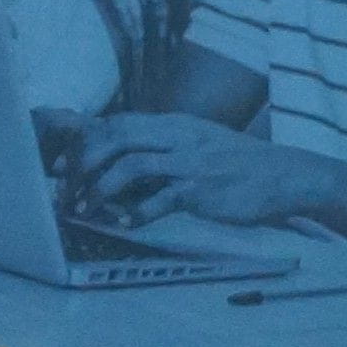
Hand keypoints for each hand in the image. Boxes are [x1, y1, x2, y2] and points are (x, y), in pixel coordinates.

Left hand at [65, 112, 330, 228]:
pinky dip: (135, 213)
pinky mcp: (202, 189)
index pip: (116, 122)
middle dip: (81, 163)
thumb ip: (158, 149)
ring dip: (99, 190)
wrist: (287, 175)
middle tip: (65, 189)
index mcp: (173, 124)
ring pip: (130, 165)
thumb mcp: (194, 144)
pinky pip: (160, 199)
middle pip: (114, 138)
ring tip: (84, 210)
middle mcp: (177, 136)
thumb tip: (113, 164)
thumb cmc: (235, 165)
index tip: (60, 164)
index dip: (83, 141)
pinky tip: (122, 224)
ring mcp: (190, 161)